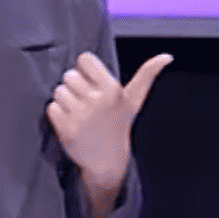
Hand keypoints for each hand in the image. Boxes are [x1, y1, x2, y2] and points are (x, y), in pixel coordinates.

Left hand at [46, 52, 171, 217]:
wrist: (108, 161)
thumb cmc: (119, 125)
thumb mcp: (134, 100)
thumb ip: (147, 74)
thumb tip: (167, 56)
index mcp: (112, 89)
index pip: (84, 59)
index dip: (85, 70)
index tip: (92, 84)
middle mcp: (96, 100)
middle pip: (69, 75)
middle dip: (75, 87)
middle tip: (86, 103)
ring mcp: (80, 114)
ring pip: (59, 91)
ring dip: (65, 101)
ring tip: (80, 113)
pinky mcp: (65, 127)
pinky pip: (51, 107)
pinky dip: (58, 115)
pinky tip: (72, 122)